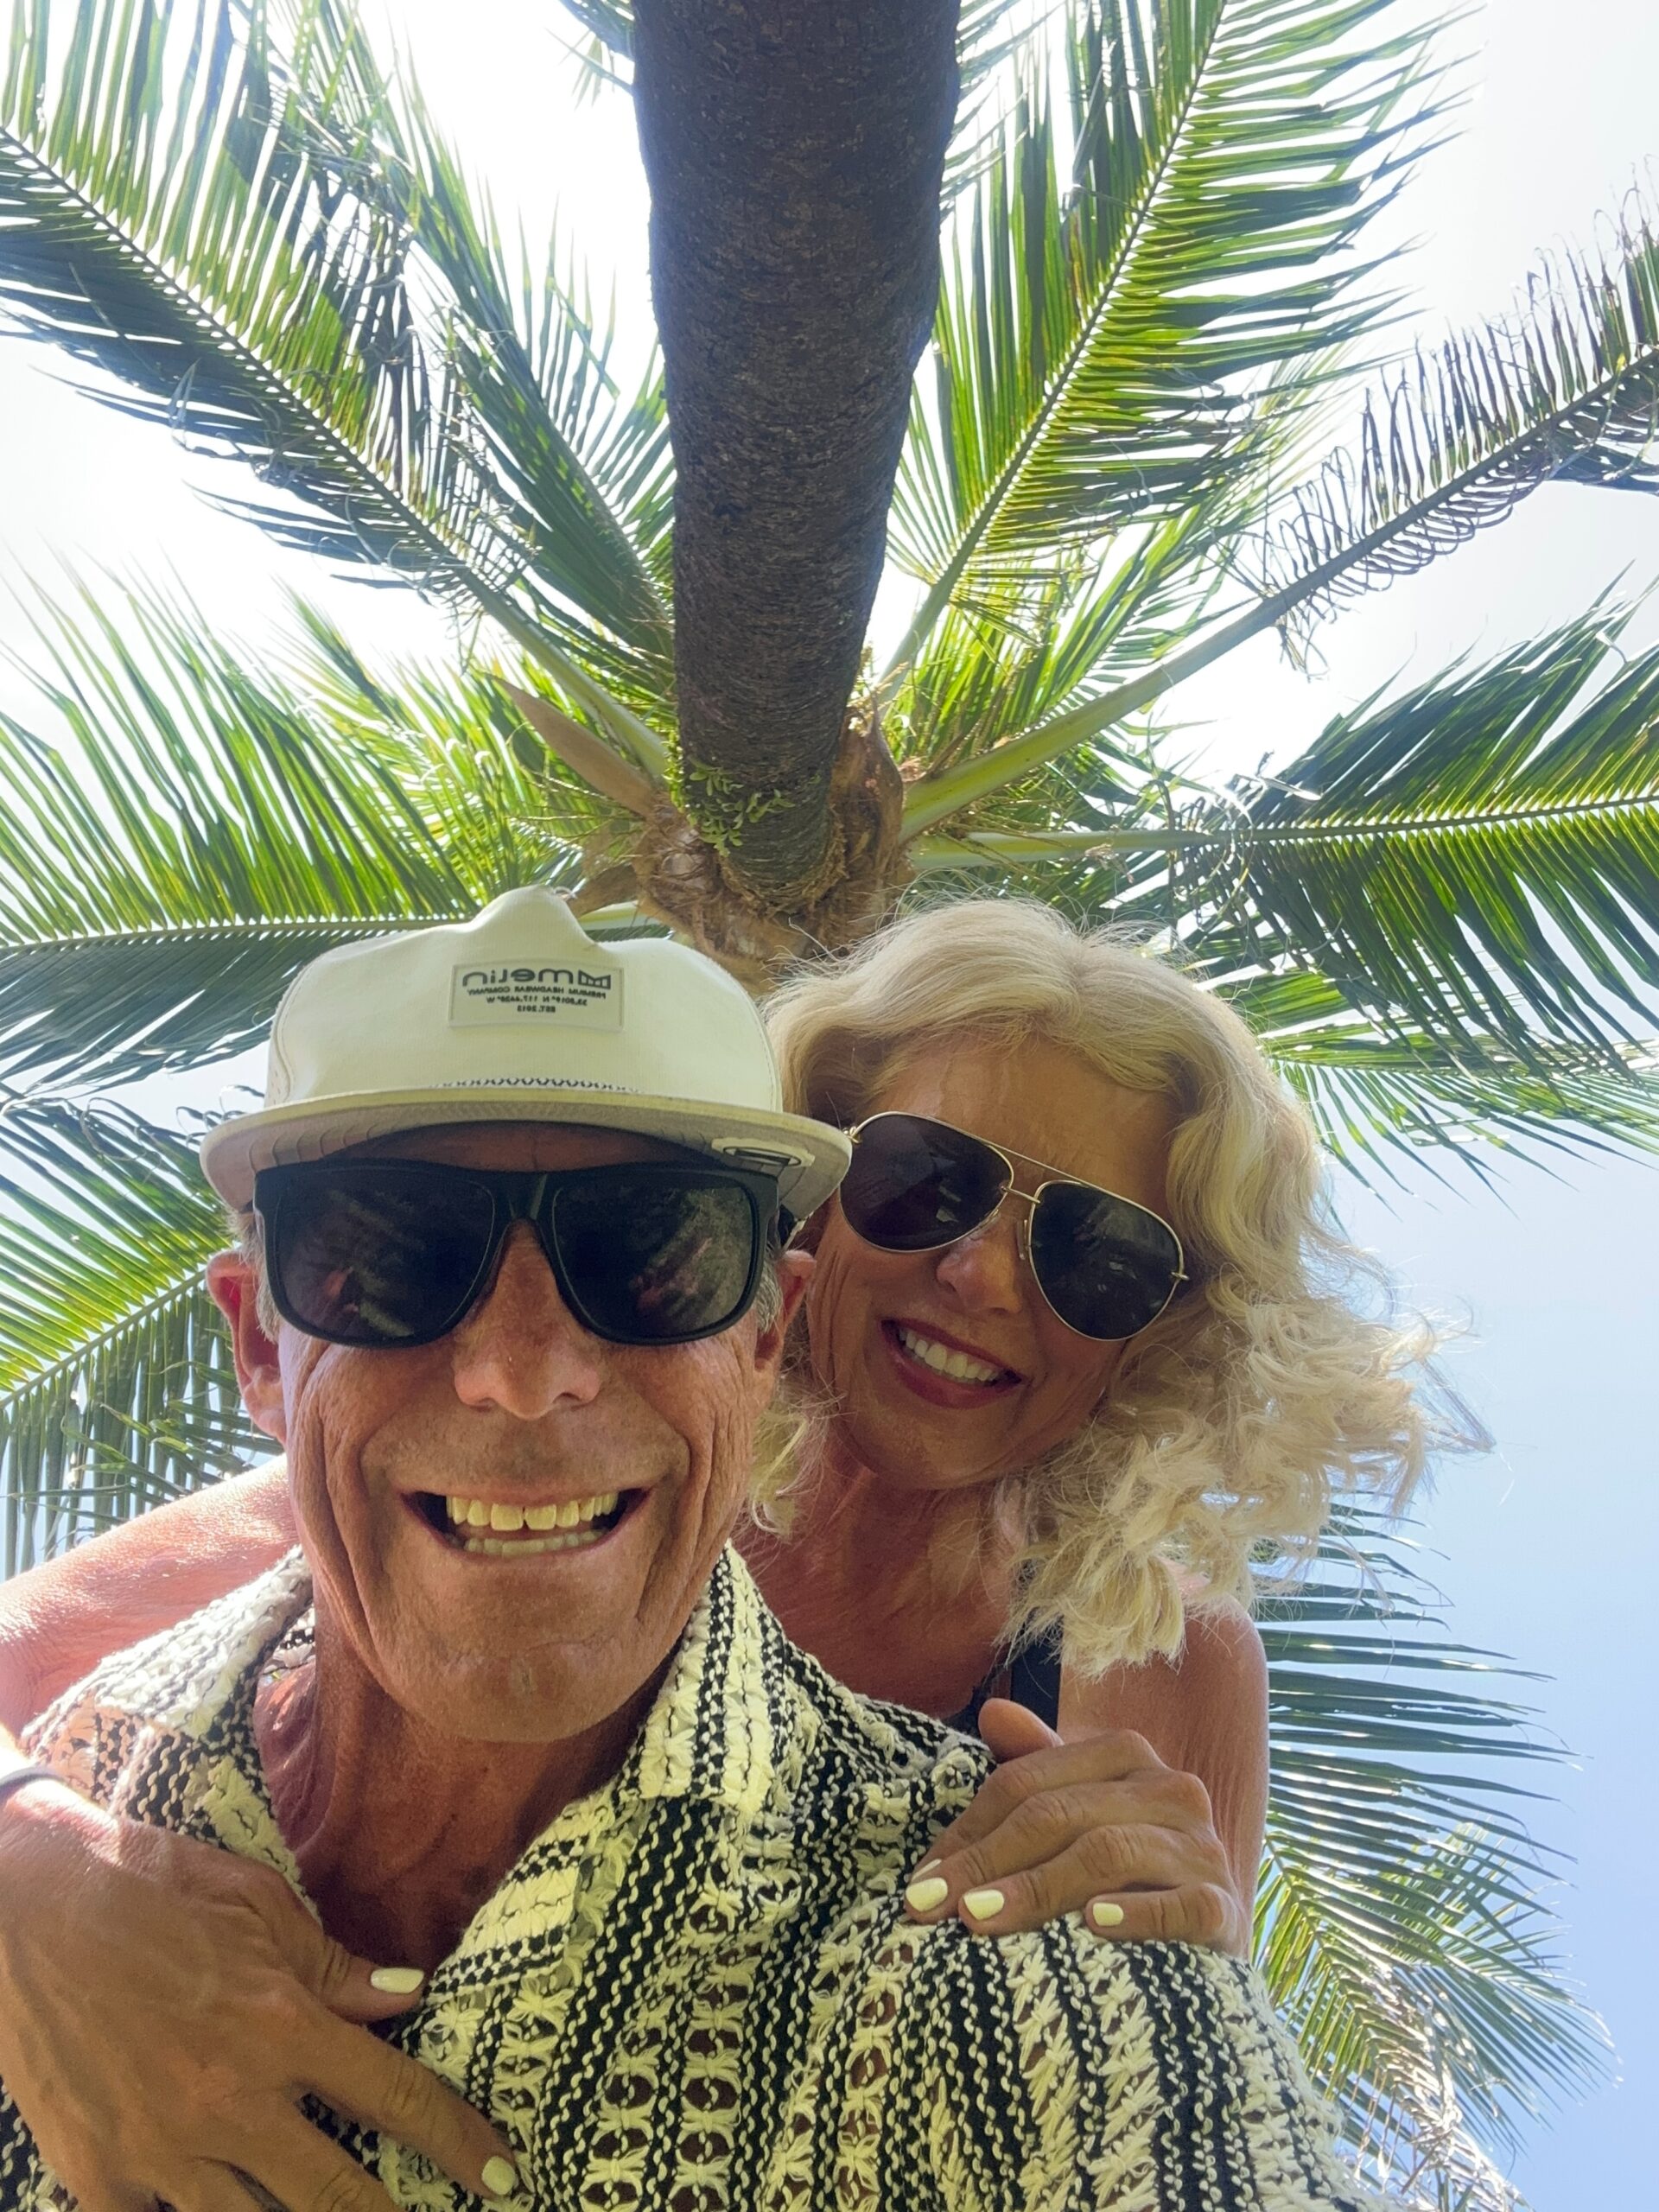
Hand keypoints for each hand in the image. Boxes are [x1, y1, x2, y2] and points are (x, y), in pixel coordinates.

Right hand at [0, 1781, 521, 2211]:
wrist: (20, 1908)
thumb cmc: (145, 1889)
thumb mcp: (255, 1906)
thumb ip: (332, 1966)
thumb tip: (407, 1997)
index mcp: (279, 2025)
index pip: (396, 2098)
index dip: (458, 2142)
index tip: (503, 2175)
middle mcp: (229, 2099)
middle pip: (336, 2195)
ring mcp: (160, 2150)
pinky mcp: (97, 2177)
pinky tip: (215, 2210)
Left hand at [902, 1700, 1247, 1952]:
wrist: (1206, 1947)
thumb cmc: (1125, 1878)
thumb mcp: (1077, 1821)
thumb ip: (1036, 1771)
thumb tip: (991, 1712)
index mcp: (1125, 1757)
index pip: (1027, 1782)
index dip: (968, 1830)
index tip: (920, 1883)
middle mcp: (1170, 1790)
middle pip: (1060, 1814)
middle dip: (987, 1861)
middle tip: (934, 1907)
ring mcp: (1202, 1848)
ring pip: (1109, 1851)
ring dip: (1038, 1887)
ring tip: (981, 1919)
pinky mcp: (1224, 1907)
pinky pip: (1182, 1904)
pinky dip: (1137, 1912)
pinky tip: (1094, 1925)